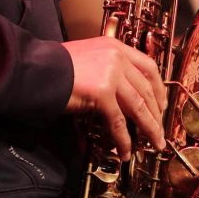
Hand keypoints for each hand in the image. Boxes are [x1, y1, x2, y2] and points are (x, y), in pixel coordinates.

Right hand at [63, 36, 166, 159]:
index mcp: (115, 46)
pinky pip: (118, 122)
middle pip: (147, 89)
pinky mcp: (102, 93)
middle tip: (160, 130)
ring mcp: (111, 74)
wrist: (36, 69)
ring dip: (149, 129)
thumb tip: (120, 93)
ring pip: (139, 107)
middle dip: (156, 113)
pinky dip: (124, 139)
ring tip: (154, 143)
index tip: (162, 103)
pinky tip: (125, 151)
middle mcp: (117, 57)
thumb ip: (106, 68)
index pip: (148, 66)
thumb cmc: (55, 65)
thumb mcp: (88, 58)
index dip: (159, 88)